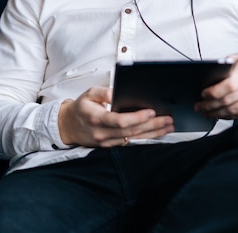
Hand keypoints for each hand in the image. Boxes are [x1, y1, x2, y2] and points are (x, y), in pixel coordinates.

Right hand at [58, 87, 173, 147]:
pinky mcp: (112, 146)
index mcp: (96, 119)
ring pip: (134, 139)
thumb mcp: (88, 94)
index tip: (151, 112)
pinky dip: (146, 137)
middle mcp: (102, 133)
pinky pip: (131, 142)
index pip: (119, 121)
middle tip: (168, 119)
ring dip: (153, 133)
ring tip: (169, 126)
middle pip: (131, 131)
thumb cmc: (81, 108)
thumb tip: (117, 91)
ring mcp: (108, 142)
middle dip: (152, 125)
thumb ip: (103, 92)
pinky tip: (159, 133)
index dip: (137, 118)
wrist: (68, 126)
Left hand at [196, 49, 237, 119]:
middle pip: (229, 100)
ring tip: (207, 113)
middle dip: (210, 106)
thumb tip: (207, 80)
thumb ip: (225, 67)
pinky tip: (221, 115)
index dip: (214, 92)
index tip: (203, 94)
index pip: (229, 85)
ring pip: (235, 111)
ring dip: (218, 114)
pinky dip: (229, 116)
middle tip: (199, 107)